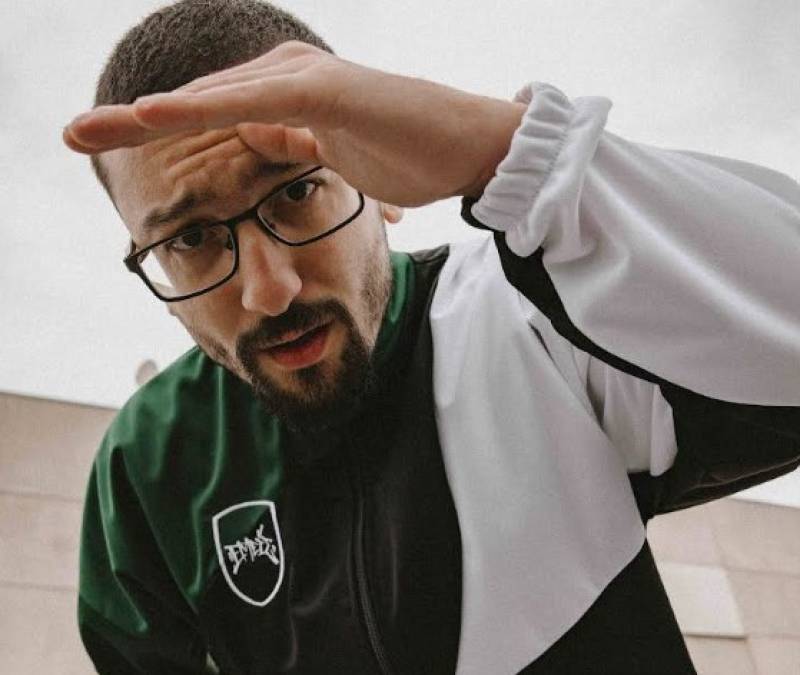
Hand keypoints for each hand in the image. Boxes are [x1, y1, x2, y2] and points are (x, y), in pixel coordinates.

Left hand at [63, 42, 524, 206]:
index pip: (211, 117)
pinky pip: (251, 102)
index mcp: (288, 100)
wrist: (468, 146)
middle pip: (196, 102)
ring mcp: (302, 80)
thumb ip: (312, 154)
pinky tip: (153, 115)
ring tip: (89, 130)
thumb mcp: (345, 161)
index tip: (108, 152)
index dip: (157, 134)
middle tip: (71, 136)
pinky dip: (201, 109)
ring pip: (212, 98)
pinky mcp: (321, 91)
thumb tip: (301, 161)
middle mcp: (287, 80)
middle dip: (130, 123)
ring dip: (147, 116)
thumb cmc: (412, 156)